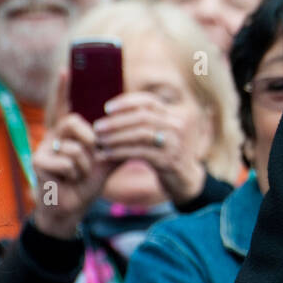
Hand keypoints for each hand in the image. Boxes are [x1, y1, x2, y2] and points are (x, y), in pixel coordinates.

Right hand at [32, 72, 110, 238]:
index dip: (63, 88)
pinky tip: (70, 180)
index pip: (65, 105)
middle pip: (73, 121)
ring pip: (73, 144)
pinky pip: (67, 160)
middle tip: (95, 151)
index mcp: (68, 132)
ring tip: (81, 173)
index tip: (66, 68)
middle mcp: (53, 135)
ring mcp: (43, 147)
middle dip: (90, 138)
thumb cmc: (87, 181)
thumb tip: (137, 129)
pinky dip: (76, 172)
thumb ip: (117, 143)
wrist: (72, 207)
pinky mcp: (38, 162)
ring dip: (85, 162)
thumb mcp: (106, 159)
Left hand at [92, 92, 207, 204]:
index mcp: (174, 116)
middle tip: (97, 127)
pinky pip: (140, 153)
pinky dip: (120, 153)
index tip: (107, 108)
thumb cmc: (165, 154)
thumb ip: (144, 122)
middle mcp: (177, 127)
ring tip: (99, 141)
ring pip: (140, 135)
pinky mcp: (168, 161)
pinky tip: (106, 155)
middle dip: (117, 122)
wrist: (185, 180)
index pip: (149, 102)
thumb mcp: (160, 134)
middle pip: (143, 117)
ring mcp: (175, 144)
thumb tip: (112, 113)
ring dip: (116, 138)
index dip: (127, 102)